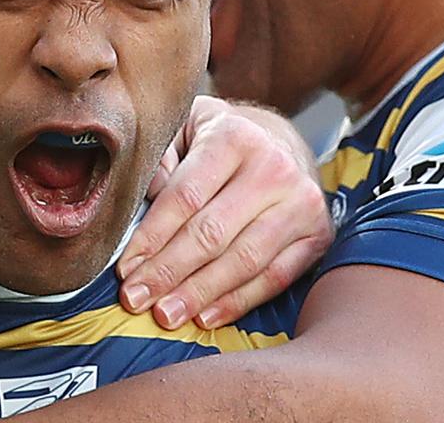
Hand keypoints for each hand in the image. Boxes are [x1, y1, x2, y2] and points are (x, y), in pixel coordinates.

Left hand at [117, 96, 334, 329]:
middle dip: (168, 272)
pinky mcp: (318, 235)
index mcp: (234, 137)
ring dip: (199, 294)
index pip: (184, 197)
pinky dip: (237, 302)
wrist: (280, 141)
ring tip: (165, 315)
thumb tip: (141, 205)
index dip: (151, 237)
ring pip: (243, 261)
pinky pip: (275, 278)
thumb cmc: (218, 138)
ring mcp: (301, 204)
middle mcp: (274, 169)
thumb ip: (160, 159)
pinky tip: (205, 316)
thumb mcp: (184, 127)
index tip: (125, 268)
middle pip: (212, 234)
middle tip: (135, 299)